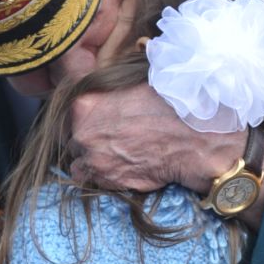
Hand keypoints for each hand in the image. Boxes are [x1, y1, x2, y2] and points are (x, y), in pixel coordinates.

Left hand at [68, 87, 263, 228]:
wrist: (192, 139)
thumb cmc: (169, 105)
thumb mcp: (137, 83)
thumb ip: (114, 89)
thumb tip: (111, 87)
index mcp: (85, 103)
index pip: (70, 114)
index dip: (85, 118)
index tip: (98, 121)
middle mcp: (82, 133)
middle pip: (73, 138)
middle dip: (88, 139)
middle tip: (110, 138)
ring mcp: (93, 160)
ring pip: (79, 162)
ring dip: (91, 160)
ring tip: (114, 156)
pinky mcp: (106, 181)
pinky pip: (92, 181)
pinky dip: (101, 178)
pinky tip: (118, 169)